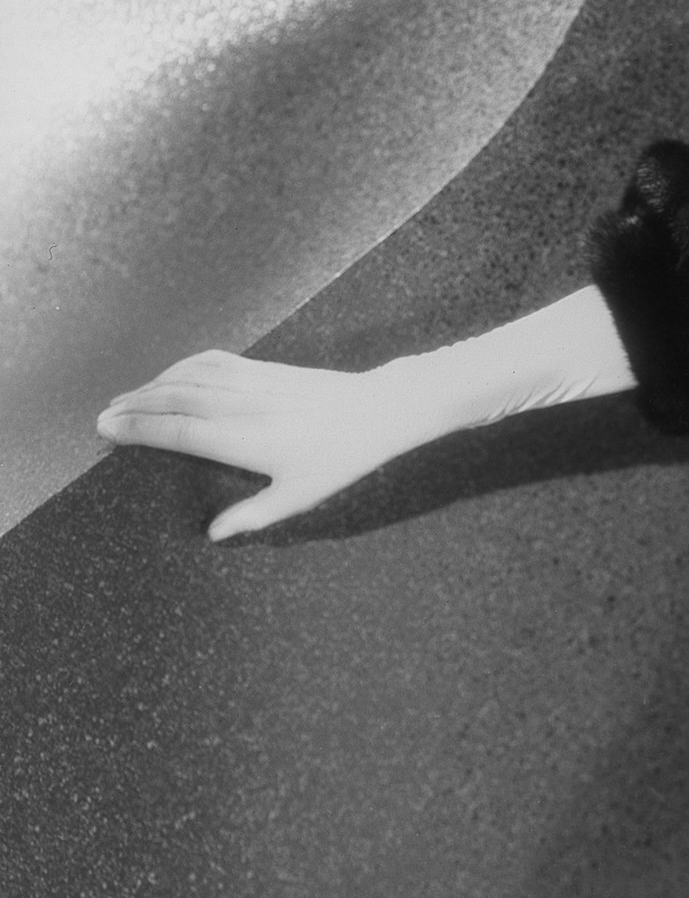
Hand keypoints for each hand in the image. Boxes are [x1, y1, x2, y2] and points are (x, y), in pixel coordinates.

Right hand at [97, 350, 440, 538]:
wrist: (377, 410)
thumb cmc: (339, 459)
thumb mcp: (299, 496)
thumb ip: (252, 515)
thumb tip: (212, 534)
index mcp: (244, 440)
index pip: (178, 432)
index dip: (139, 430)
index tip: (107, 430)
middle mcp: (242, 407)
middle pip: (173, 401)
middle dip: (134, 407)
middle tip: (102, 417)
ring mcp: (252, 383)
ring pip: (189, 377)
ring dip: (152, 385)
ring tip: (125, 398)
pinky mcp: (263, 368)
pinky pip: (213, 362)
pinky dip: (183, 366)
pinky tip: (169, 375)